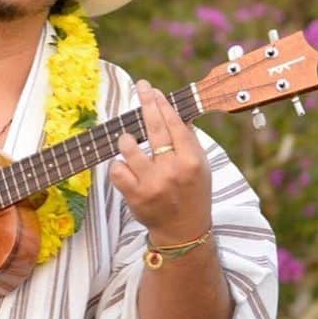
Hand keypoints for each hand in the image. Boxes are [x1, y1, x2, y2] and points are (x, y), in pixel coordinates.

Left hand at [109, 80, 211, 246]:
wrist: (183, 231)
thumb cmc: (192, 192)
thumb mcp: (201, 166)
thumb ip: (188, 140)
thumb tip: (173, 110)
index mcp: (192, 161)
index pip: (174, 124)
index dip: (162, 104)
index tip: (153, 90)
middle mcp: (172, 170)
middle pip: (155, 128)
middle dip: (146, 103)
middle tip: (141, 87)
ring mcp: (152, 184)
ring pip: (129, 147)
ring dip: (126, 138)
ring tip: (128, 139)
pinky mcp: (135, 196)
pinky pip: (116, 169)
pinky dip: (117, 164)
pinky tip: (124, 165)